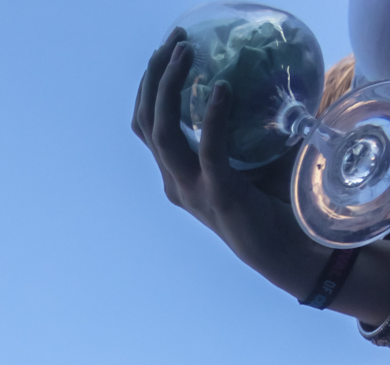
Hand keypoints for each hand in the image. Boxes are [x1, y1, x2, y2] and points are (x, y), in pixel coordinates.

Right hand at [132, 32, 325, 295]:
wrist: (287, 253)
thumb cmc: (275, 206)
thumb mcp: (252, 158)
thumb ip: (247, 127)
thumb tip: (262, 76)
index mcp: (177, 175)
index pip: (147, 126)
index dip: (150, 85)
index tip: (170, 48)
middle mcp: (175, 183)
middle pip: (146, 123)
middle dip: (154, 76)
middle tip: (175, 40)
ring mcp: (193, 191)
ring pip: (163, 133)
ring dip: (170, 88)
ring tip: (186, 53)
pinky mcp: (220, 195)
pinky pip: (208, 150)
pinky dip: (214, 117)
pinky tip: (223, 88)